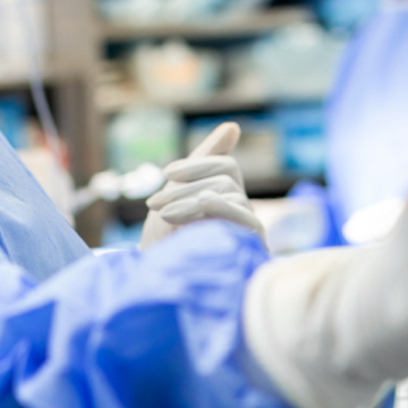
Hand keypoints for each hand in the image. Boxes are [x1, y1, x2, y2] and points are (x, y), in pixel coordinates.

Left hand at [141, 122, 266, 247]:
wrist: (158, 281)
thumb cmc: (166, 240)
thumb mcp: (178, 194)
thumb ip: (203, 161)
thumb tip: (234, 126)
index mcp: (225, 196)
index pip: (226, 167)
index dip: (198, 164)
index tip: (167, 174)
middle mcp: (241, 211)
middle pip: (226, 179)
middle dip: (187, 187)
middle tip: (155, 204)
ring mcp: (248, 230)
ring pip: (230, 195)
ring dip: (192, 201)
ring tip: (165, 215)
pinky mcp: (252, 248)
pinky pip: (248, 220)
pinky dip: (224, 208)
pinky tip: (203, 204)